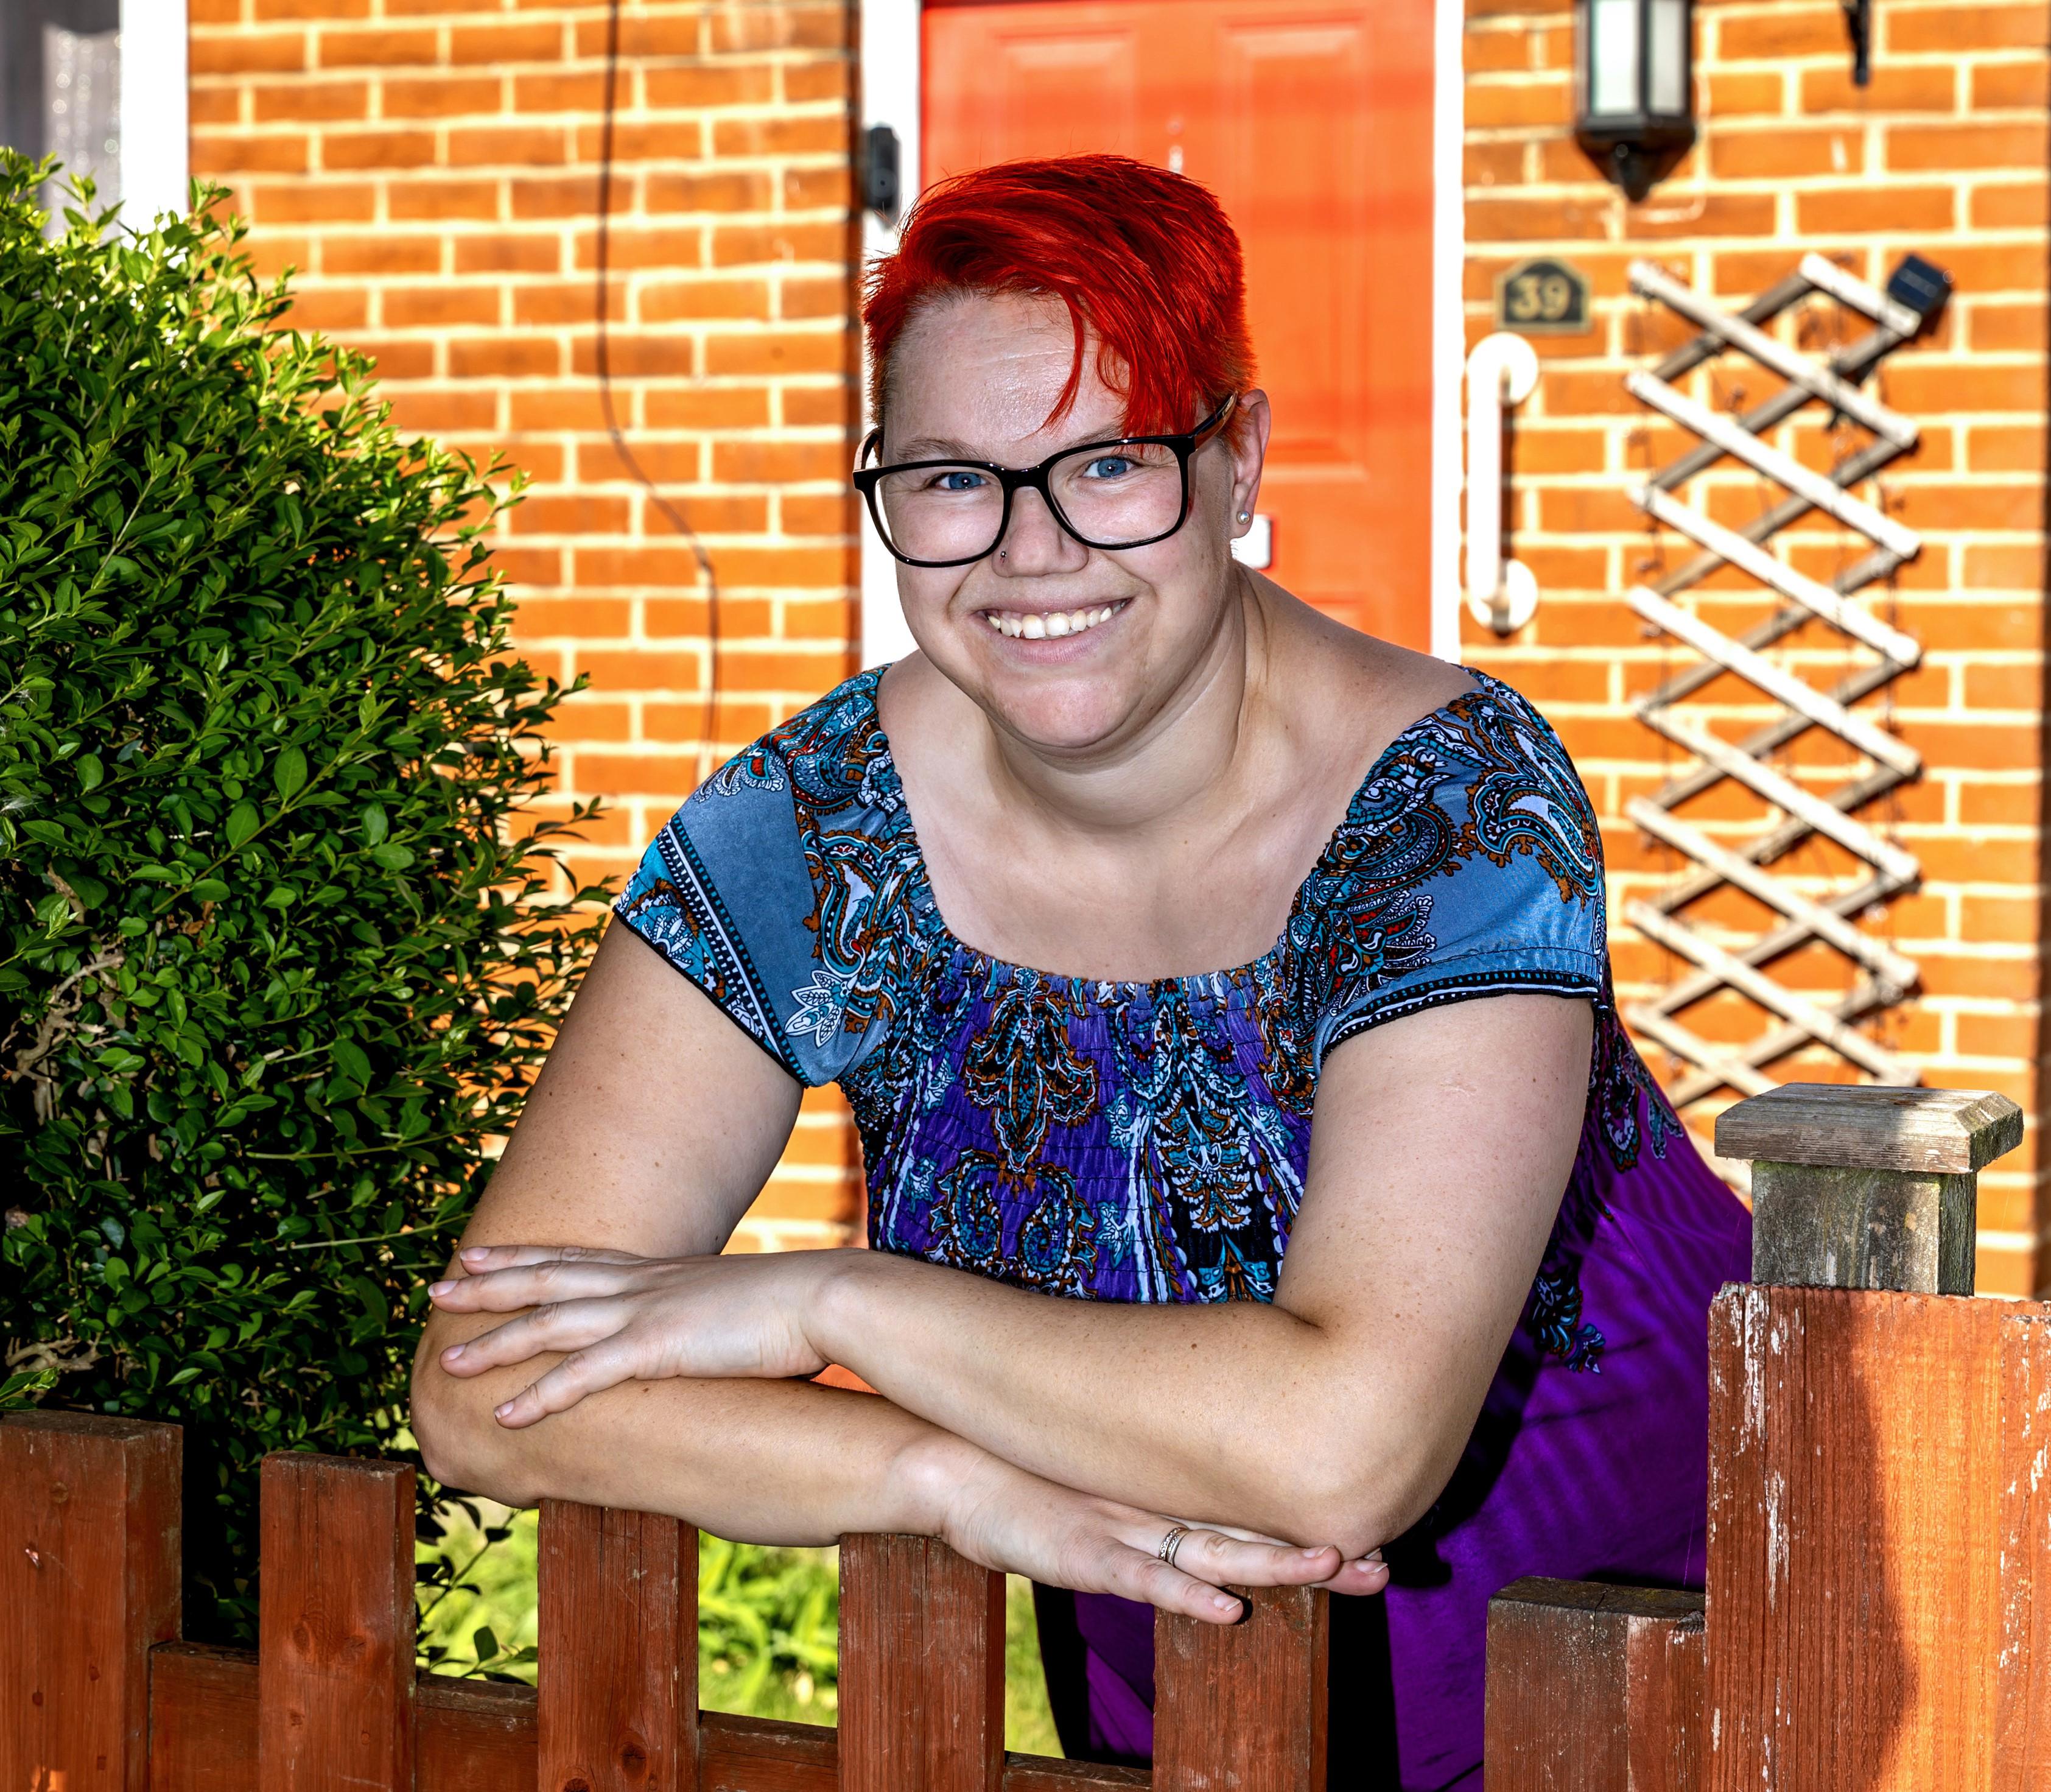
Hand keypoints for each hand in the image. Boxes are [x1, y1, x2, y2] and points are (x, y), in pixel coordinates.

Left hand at [427, 1243, 835, 1424]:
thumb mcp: (739, 1307)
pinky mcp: (658, 1346)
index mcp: (661, 1272)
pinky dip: (539, 1395)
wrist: (828, 1297)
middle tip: (438, 1286)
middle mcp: (643, 1283)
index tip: (480, 1253)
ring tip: (447, 1362)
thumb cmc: (799, 1306)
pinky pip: (584, 1375)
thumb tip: (709, 1332)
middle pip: (548, 1277)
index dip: (525, 1255)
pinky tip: (504, 1414)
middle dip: (489, 1283)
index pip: (577, 1256)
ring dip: (495, 1342)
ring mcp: (646, 1311)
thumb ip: (710, 1319)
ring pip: (550, 1322)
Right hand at [916, 1437, 1388, 1624]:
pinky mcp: (1082, 1552)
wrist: (944, 1462)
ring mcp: (1121, 1527)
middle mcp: (1154, 1507)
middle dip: (1318, 1552)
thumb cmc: (1021, 1480)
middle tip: (1386, 1565)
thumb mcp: (1094, 1495)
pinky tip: (1227, 1605)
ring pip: (1213, 1548)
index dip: (1310, 1528)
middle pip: (1251, 1532)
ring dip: (1273, 1561)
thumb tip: (1202, 1523)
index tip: (1377, 1536)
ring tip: (1333, 1566)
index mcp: (1161, 1495)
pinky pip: (1144, 1575)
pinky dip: (1185, 1592)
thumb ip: (1146, 1504)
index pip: (1251, 1514)